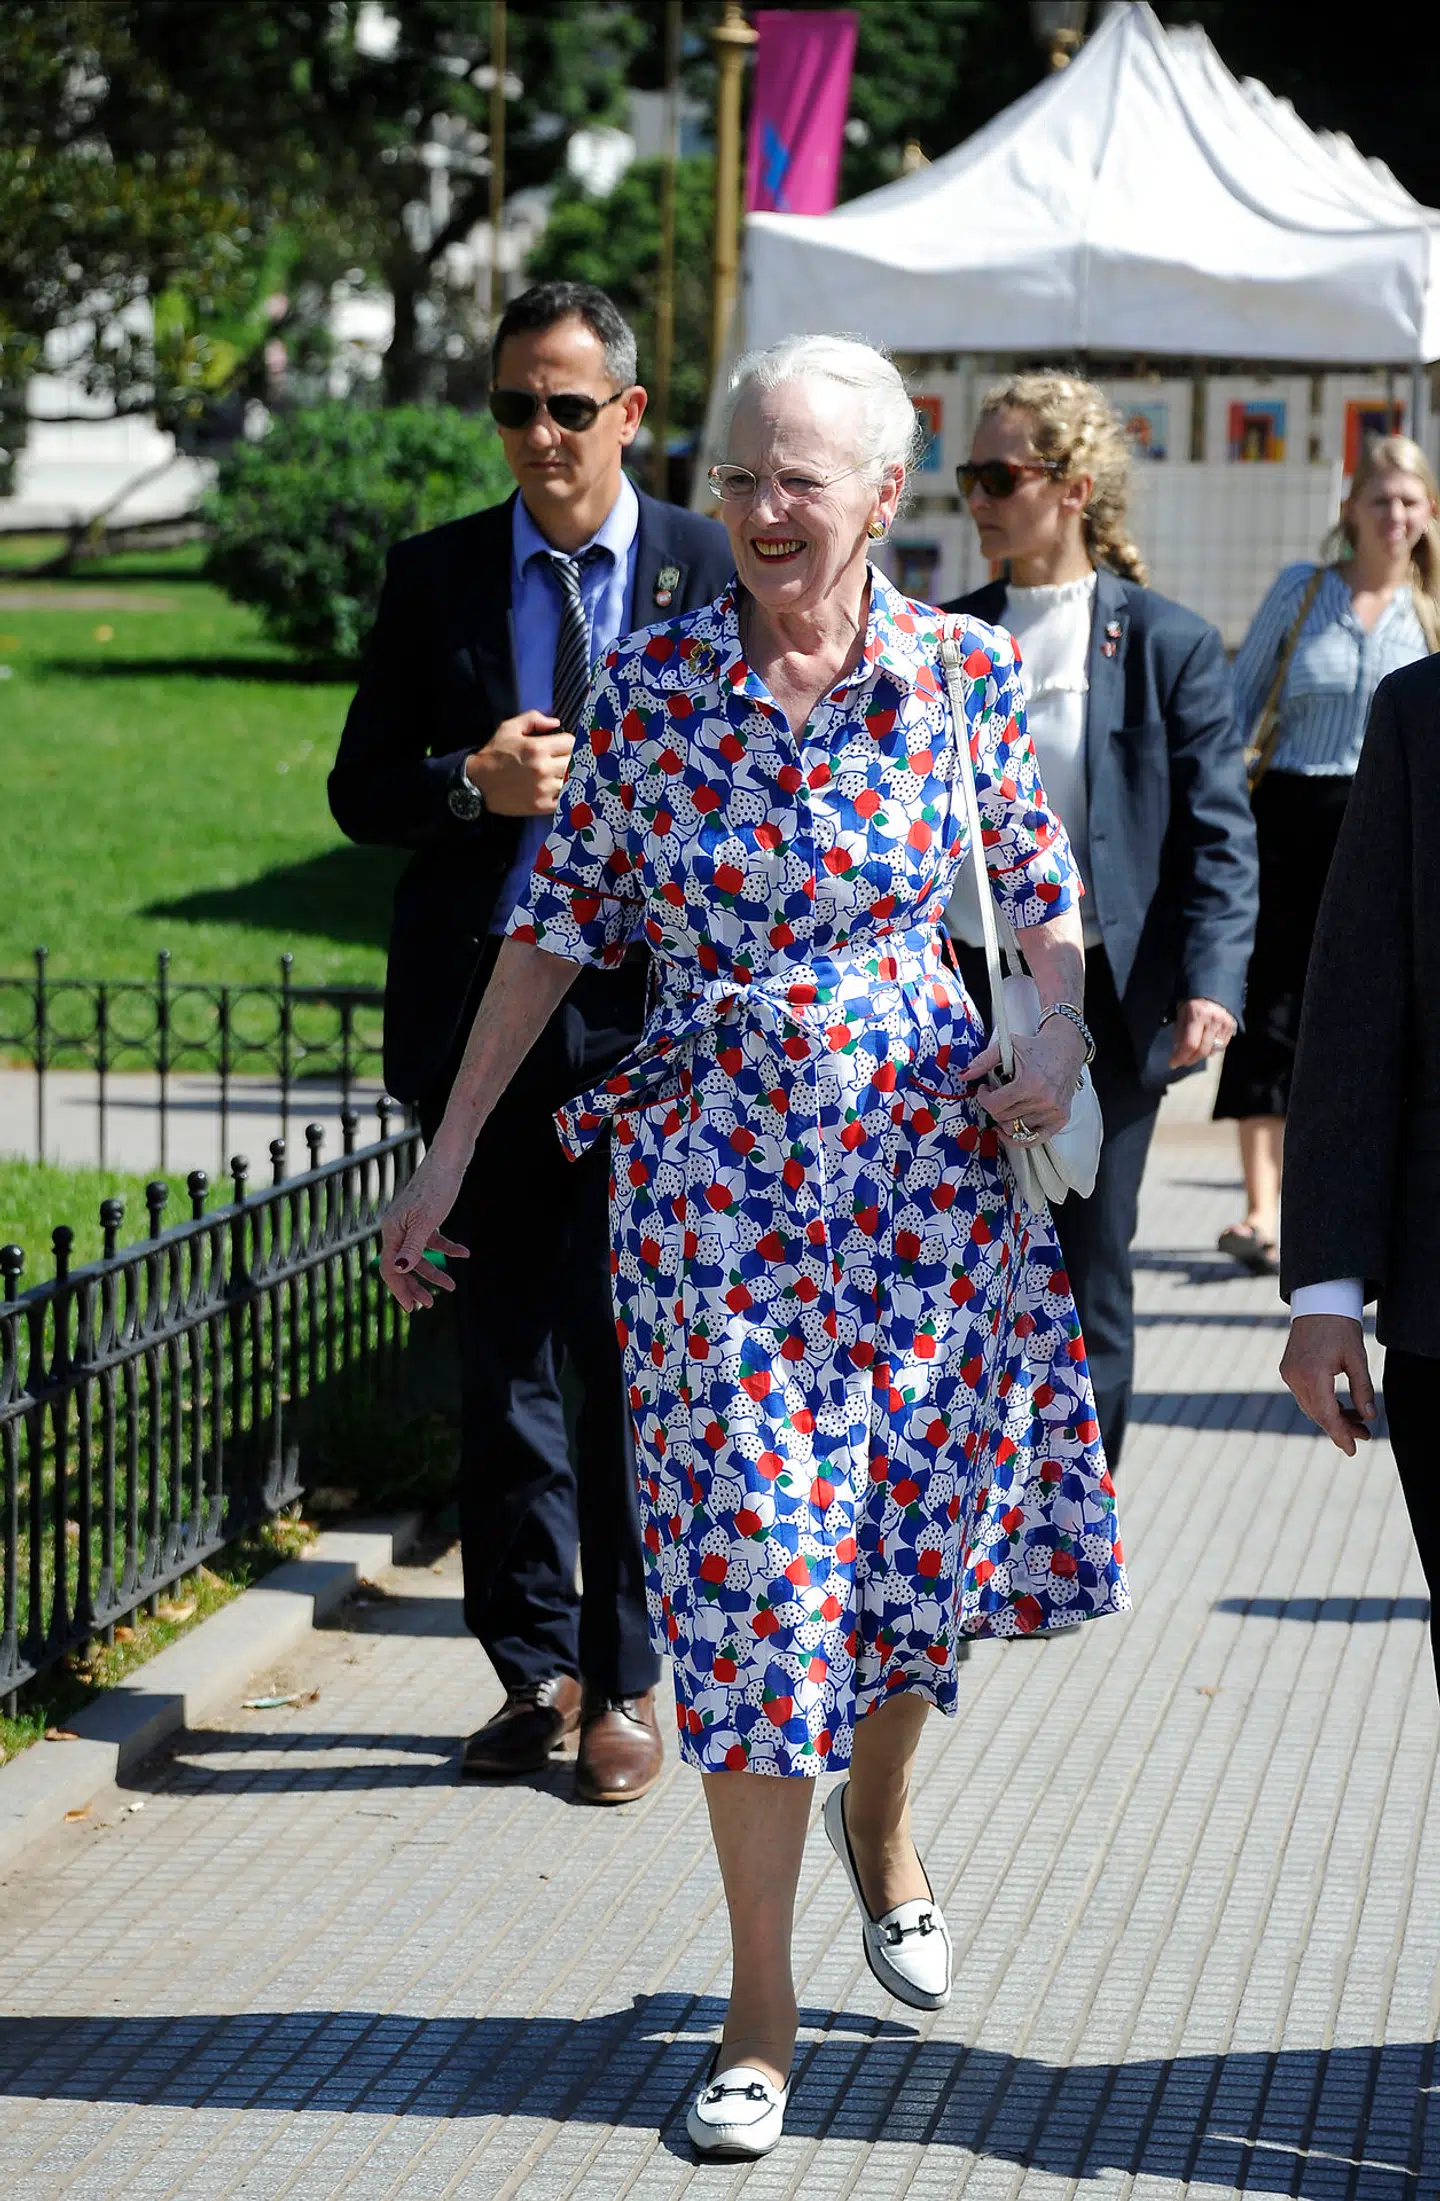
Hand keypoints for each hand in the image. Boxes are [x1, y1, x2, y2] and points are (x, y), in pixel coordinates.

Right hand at [379, 1150, 471, 1312]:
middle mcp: (397, 1227)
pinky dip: (447, 1248)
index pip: (390, 1268)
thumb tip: (399, 1270)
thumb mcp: (426, 1220)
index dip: (400, 1290)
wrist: (450, 1158)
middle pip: (402, 1265)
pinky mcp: (427, 1216)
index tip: (414, 1309)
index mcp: (391, 1230)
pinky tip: (464, 1253)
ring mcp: (412, 1222)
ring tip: (451, 1286)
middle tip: (430, 1305)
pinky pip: (433, 1239)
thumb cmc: (437, 1187)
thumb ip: (412, 1247)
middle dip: (415, 1286)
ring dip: (434, 1271)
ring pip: (419, 1255)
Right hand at [468, 709, 574, 815]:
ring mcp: (544, 789)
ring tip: (558, 775)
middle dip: (569, 759)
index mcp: (537, 748)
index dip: (568, 743)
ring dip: (567, 777)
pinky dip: (563, 794)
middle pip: (573, 762)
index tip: (562, 746)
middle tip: (560, 760)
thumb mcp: (509, 728)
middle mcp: (543, 769)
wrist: (477, 783)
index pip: (571, 743)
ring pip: (571, 781)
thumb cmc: (494, 754)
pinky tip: (555, 789)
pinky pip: (564, 800)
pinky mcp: (541, 806)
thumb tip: (555, 723)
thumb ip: (533, 719)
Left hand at [960, 1017, 1085, 1142]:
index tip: (985, 1090)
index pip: (995, 1105)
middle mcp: (1044, 1101)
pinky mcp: (1060, 1119)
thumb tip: (964, 1076)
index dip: (983, 1098)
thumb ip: (983, 1061)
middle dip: (994, 1107)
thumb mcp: (1007, 1047)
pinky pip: (1034, 1139)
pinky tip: (1011, 1128)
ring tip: (1007, 1104)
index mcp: (1030, 1083)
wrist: (1066, 1048)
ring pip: (1016, 1130)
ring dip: (1006, 1119)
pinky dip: (1019, 1137)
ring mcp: (1053, 1112)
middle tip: (996, 1095)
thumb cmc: (1037, 1048)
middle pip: (1003, 1119)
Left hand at [1169, 996, 1235, 1068]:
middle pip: (1202, 1050)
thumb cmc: (1193, 1003)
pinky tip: (1204, 1046)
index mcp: (1197, 1014)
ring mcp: (1224, 1024)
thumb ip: (1179, 1032)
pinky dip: (1210, 1050)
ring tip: (1191, 1054)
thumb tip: (1178, 1052)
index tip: (1172, 1063)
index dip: (1180, 1056)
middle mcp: (1213, 1019)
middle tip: (1181, 1062)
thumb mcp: (1181, 1013)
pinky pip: (1221, 1047)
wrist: (1213, 991)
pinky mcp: (1232, 1027)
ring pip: (1212, 1051)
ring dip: (1199, 1056)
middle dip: (1189, 1059)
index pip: (1190, 1043)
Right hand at [1280, 1314, 1376, 1456]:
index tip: (1353, 1450)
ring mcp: (1288, 1374)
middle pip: (1318, 1414)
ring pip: (1310, 1407)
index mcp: (1313, 1375)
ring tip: (1357, 1421)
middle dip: (1340, 1427)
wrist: (1318, 1303)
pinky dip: (1322, 1404)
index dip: (1341, 1434)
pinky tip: (1339, 1406)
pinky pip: (1305, 1396)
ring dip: (1332, 1416)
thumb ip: (1362, 1389)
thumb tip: (1369, 1417)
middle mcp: (1295, 1377)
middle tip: (1364, 1435)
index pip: (1327, 1415)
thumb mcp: (1357, 1358)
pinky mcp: (1287, 1370)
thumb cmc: (1340, 1327)